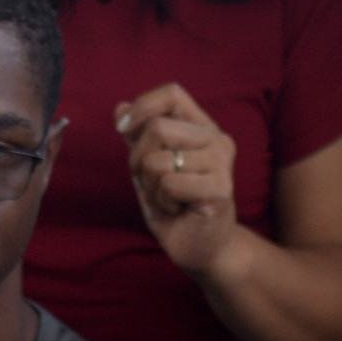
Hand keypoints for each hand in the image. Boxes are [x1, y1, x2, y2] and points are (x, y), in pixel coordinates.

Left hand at [115, 83, 238, 272]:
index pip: (171, 94)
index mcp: (201, 126)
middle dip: (138, 158)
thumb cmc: (175, 203)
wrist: (201, 246)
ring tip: (168, 198)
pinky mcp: (220, 188)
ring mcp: (221, 163)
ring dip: (150, 185)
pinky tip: (178, 209)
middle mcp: (216, 138)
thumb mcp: (149, 165)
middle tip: (150, 181)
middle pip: (158, 127)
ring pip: (158, 160)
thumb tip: (119, 107)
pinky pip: (168, 184)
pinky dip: (161, 201)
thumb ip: (137, 136)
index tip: (123, 131)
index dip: (142, 107)